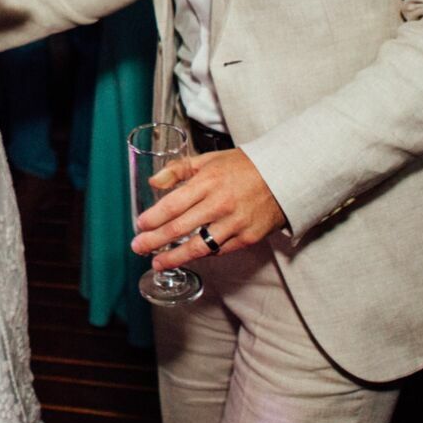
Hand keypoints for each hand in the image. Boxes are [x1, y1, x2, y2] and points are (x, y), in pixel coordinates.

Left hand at [131, 149, 287, 271]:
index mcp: (208, 182)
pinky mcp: (248, 238)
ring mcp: (235, 223)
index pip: (173, 204)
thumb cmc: (243, 167)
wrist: (285, 177)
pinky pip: (219, 250)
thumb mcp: (209, 159)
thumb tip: (154, 182)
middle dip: (155, 240)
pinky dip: (201, 255)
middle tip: (138, 248)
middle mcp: (220, 204)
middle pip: (180, 227)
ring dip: (175, 257)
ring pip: (199, 246)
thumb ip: (179, 169)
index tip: (139, 225)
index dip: (154, 218)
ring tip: (157, 262)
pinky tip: (187, 257)